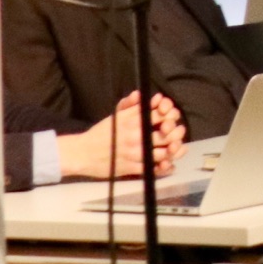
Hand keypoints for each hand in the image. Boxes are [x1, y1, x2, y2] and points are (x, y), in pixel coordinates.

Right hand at [58, 90, 185, 181]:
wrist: (82, 153)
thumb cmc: (100, 134)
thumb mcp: (115, 115)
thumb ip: (130, 105)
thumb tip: (142, 95)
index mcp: (131, 122)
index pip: (159, 115)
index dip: (170, 114)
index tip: (173, 116)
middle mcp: (135, 137)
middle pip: (165, 134)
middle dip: (176, 132)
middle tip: (179, 130)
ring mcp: (134, 153)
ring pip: (163, 152)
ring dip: (173, 150)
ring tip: (175, 146)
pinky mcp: (131, 168)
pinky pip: (152, 169)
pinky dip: (164, 167)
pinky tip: (169, 164)